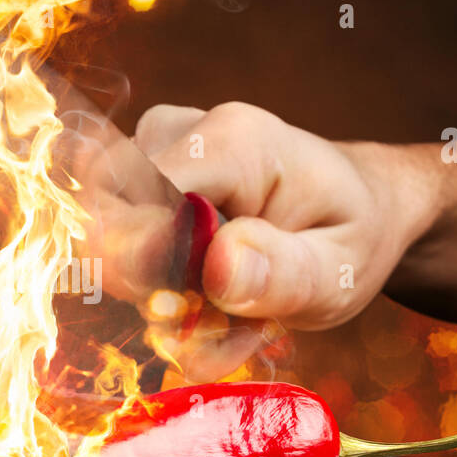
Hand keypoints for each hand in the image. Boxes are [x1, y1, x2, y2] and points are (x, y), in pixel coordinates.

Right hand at [135, 102, 439, 328]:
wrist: (350, 206)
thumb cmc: (348, 233)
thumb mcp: (340, 269)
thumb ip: (285, 273)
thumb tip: (221, 266)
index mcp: (235, 141)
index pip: (145, 198)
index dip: (142, 264)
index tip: (180, 313)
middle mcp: (176, 132)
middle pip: (107, 221)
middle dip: (153, 293)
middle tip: (224, 324)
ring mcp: (147, 152)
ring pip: (105, 243)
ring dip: (162, 302)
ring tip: (231, 315)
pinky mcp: (131, 179)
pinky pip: (113, 247)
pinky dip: (158, 293)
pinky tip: (209, 301)